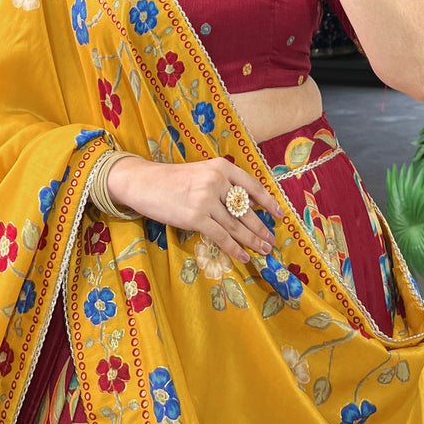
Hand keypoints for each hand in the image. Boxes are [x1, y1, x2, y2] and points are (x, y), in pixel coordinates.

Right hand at [108, 155, 283, 262]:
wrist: (143, 182)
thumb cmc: (172, 180)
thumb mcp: (202, 173)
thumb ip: (224, 185)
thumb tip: (250, 205)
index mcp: (220, 167)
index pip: (252, 186)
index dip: (268, 202)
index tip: (280, 215)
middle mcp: (216, 181)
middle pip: (246, 210)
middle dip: (261, 228)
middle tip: (271, 241)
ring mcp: (206, 199)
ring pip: (236, 225)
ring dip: (252, 241)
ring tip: (263, 250)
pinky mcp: (195, 217)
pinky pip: (221, 236)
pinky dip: (234, 249)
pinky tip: (243, 256)